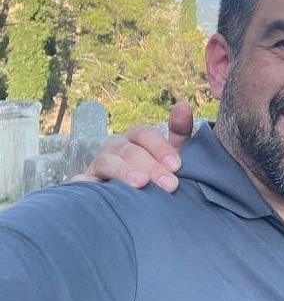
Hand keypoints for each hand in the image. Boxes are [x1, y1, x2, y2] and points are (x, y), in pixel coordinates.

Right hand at [71, 102, 194, 192]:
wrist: (131, 195)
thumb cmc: (156, 170)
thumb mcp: (171, 154)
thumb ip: (179, 132)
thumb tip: (183, 105)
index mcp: (136, 138)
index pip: (146, 135)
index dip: (161, 148)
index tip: (177, 166)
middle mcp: (116, 147)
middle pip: (130, 152)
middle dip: (152, 167)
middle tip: (171, 184)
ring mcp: (99, 164)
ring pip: (108, 163)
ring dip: (124, 172)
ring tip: (141, 184)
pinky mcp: (87, 183)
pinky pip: (83, 182)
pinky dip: (85, 183)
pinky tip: (94, 187)